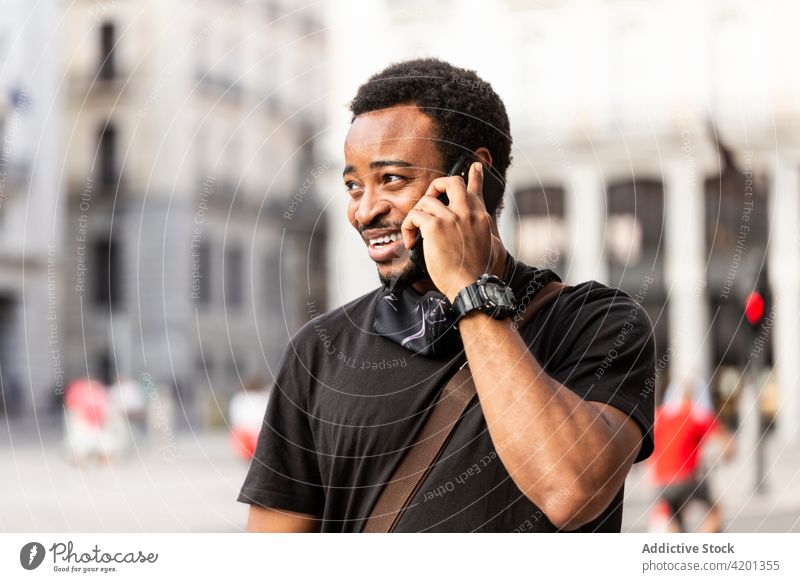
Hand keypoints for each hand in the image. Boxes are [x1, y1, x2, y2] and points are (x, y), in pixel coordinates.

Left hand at [401, 162, 499, 301]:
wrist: (471, 286)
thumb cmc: (475, 273)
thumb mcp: (486, 245)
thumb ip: (478, 230)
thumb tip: (471, 227)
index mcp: (480, 216)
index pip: (477, 188)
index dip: (474, 175)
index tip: (473, 166)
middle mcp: (468, 212)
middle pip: (451, 181)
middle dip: (436, 186)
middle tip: (428, 201)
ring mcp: (452, 217)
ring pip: (426, 200)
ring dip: (416, 216)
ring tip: (414, 233)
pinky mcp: (435, 226)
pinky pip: (414, 216)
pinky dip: (408, 228)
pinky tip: (410, 242)